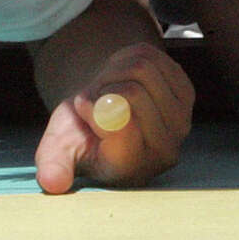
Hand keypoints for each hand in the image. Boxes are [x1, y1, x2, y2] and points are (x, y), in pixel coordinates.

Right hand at [34, 41, 192, 192]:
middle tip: (96, 100)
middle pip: (133, 92)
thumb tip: (52, 183)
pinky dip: (127, 58)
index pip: (123, 124)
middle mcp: (164, 150)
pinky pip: (152, 56)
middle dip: (103, 88)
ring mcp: (180, 121)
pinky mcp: (186, 92)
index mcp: (132, 169)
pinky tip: (123, 80)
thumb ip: (54, 166)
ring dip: (114, 72)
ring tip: (108, 90)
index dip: (94, 107)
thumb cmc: (79, 135)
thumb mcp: (58, 149)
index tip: (84, 111)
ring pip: (143, 69)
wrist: (102, 113)